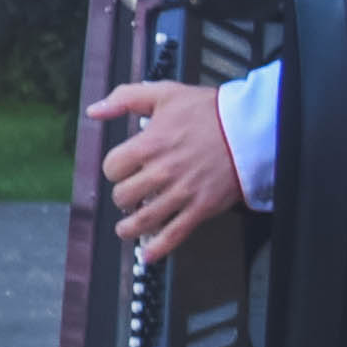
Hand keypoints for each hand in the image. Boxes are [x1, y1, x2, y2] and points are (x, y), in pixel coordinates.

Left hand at [83, 79, 244, 255]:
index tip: (123, 169)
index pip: (112, 168)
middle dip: (124, 196)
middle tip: (130, 195)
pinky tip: (149, 253)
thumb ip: (125, 98)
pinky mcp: (202, 207)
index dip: (115, 169)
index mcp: (149, 145)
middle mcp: (162, 172)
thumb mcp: (165, 94)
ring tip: (127, 228)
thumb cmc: (210, 111)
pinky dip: (159, 248)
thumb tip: (96, 110)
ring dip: (129, 228)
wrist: (251, 128)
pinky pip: (175, 234)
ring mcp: (182, 192)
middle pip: (123, 196)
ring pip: (143, 220)